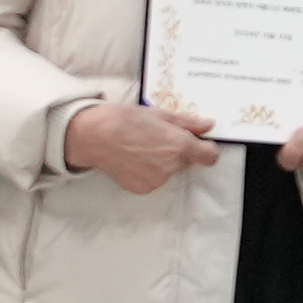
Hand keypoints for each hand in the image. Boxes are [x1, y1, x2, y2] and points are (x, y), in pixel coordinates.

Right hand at [65, 101, 218, 195]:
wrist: (92, 136)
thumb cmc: (123, 120)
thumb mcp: (159, 114)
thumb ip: (187, 123)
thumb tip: (207, 126)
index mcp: (179, 145)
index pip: (209, 156)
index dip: (206, 149)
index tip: (200, 144)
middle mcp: (171, 166)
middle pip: (186, 161)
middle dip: (178, 151)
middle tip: (157, 138)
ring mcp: (157, 180)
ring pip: (169, 171)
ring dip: (162, 161)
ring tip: (141, 147)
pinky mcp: (143, 188)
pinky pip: (154, 179)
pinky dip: (148, 171)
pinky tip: (133, 158)